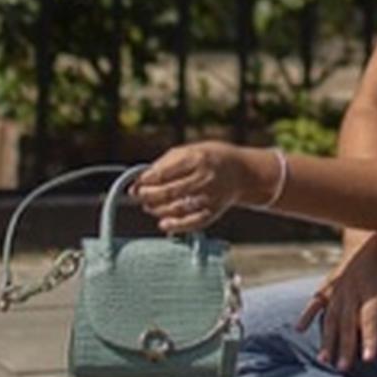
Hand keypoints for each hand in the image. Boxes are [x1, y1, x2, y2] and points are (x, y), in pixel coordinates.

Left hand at [133, 141, 247, 232]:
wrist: (241, 171)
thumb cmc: (209, 158)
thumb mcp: (189, 150)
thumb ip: (165, 163)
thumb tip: (140, 180)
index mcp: (196, 158)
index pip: (164, 172)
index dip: (145, 182)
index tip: (135, 185)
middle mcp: (204, 177)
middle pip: (169, 192)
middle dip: (149, 197)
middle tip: (140, 197)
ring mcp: (211, 196)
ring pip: (178, 208)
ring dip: (159, 210)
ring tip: (150, 207)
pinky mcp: (215, 211)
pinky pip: (193, 222)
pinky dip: (176, 226)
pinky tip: (164, 224)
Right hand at [296, 230, 376, 369]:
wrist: (369, 236)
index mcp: (372, 293)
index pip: (371, 320)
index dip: (370, 339)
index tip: (368, 359)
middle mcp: (353, 292)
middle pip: (348, 323)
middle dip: (345, 346)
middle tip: (343, 369)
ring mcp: (338, 289)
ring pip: (330, 317)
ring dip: (327, 338)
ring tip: (324, 359)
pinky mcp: (328, 284)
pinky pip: (316, 301)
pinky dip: (307, 314)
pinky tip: (299, 330)